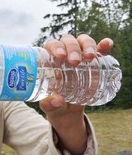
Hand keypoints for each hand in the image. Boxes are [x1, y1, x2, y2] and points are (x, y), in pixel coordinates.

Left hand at [39, 34, 112, 154]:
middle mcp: (63, 55)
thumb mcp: (48, 106)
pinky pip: (99, 52)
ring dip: (87, 45)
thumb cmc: (52, 104)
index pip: (51, 45)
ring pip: (82, 42)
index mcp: (49, 61)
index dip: (55, 46)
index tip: (60, 56)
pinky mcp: (92, 65)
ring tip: (90, 57)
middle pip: (67, 41)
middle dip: (72, 47)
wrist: (66, 112)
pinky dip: (103, 46)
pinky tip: (107, 44)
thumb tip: (57, 100)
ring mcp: (79, 58)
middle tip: (74, 61)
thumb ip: (49, 104)